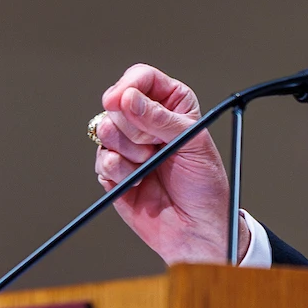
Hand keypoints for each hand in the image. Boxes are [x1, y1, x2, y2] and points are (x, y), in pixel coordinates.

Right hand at [93, 64, 236, 264]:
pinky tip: (139, 181)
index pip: (141, 78)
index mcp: (171, 104)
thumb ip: (160, 119)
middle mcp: (146, 121)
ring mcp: (127, 145)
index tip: (123, 100)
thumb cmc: (205, 185)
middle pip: (116, 102)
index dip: (129, 86)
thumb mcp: (193, 144)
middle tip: (156, 146)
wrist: (197, 229)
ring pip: (104, 130)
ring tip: (151, 164)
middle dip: (134, 128)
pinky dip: (120, 172)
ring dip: (129, 151)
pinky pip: (101, 160)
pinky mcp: (113, 171)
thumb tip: (128, 98)